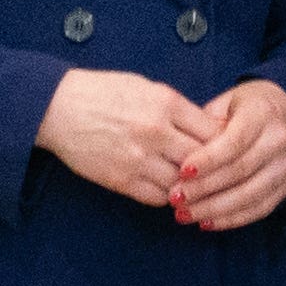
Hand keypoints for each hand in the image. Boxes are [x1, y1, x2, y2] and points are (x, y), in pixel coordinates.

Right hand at [39, 67, 216, 209]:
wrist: (59, 107)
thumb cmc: (103, 92)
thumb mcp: (146, 87)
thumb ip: (178, 108)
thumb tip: (210, 128)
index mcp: (166, 103)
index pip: (213, 132)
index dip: (224, 143)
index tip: (226, 149)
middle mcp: (156, 131)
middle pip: (203, 161)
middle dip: (210, 168)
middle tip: (214, 172)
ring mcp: (139, 159)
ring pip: (183, 184)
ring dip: (188, 186)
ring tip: (188, 182)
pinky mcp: (122, 180)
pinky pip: (158, 198)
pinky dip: (166, 195)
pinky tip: (165, 187)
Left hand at [169, 78, 285, 229]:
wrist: (284, 112)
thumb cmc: (246, 107)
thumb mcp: (225, 102)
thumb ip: (205, 125)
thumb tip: (180, 154)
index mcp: (263, 113)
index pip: (234, 142)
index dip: (208, 160)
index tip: (182, 172)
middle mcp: (280, 140)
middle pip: (240, 171)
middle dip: (204, 188)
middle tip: (176, 197)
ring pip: (249, 195)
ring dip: (213, 209)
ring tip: (184, 214)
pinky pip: (258, 209)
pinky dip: (230, 219)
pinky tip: (205, 222)